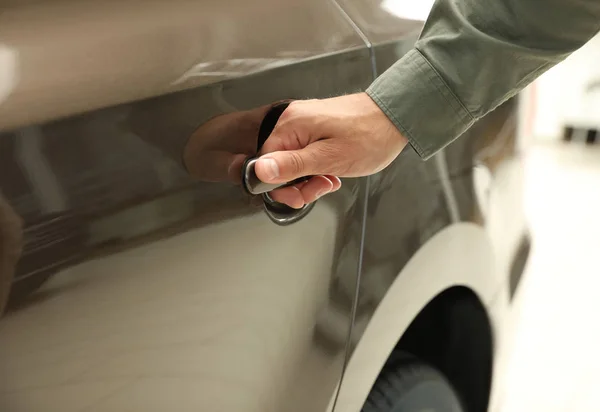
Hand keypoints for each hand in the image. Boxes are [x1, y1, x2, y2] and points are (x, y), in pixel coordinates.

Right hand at [255, 92, 408, 207]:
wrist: (395, 117)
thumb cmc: (370, 136)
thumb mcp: (329, 158)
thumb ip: (292, 165)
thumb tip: (260, 171)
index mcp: (290, 126)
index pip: (263, 163)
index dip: (279, 186)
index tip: (300, 195)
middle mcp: (292, 121)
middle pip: (277, 163)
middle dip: (296, 183)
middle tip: (320, 188)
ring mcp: (304, 123)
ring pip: (292, 162)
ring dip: (308, 178)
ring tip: (330, 179)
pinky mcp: (315, 127)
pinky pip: (305, 154)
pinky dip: (316, 168)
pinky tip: (332, 171)